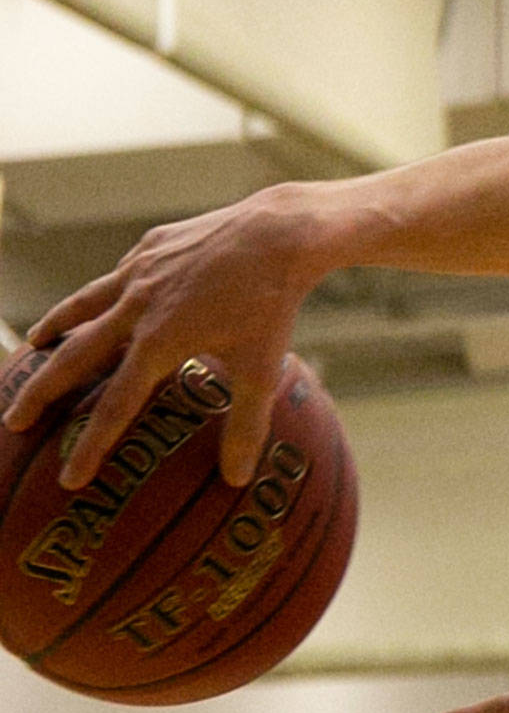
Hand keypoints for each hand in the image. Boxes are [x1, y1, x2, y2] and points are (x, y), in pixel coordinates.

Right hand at [3, 186, 327, 486]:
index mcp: (159, 343)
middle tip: (15, 421)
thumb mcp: (262, 370)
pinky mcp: (149, 248)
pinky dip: (99, 295)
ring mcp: (138, 273)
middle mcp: (136, 308)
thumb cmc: (272, 306)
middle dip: (41, 393)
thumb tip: (237, 480)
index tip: (70, 479)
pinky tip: (98, 301)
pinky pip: (114, 277)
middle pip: (74, 357)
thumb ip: (246, 426)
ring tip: (33, 345)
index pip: (114, 407)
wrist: (278, 233)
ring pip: (82, 306)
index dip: (90, 446)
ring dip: (54, 329)